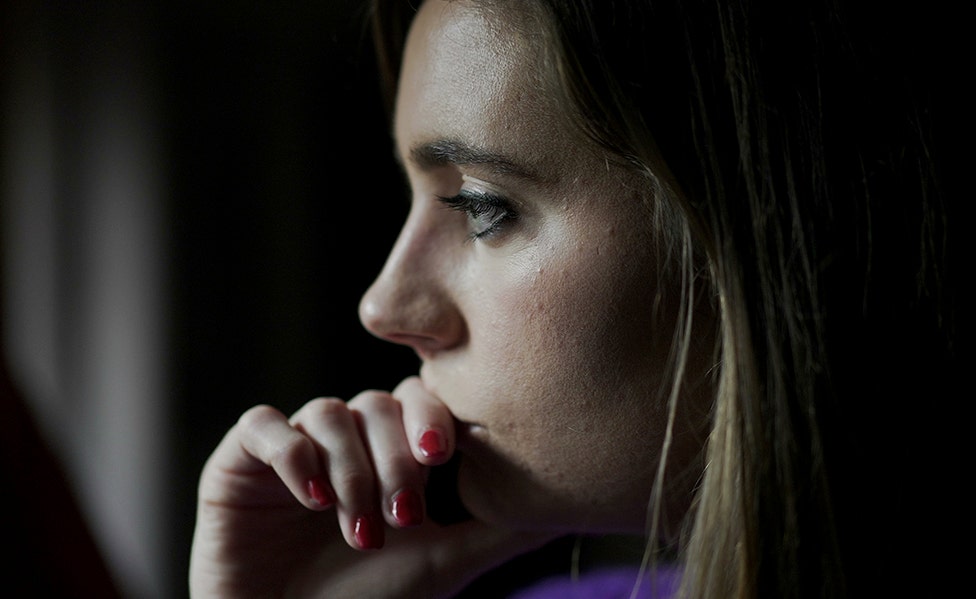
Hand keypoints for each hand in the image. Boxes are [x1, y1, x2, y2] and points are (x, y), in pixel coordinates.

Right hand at [189, 377, 553, 597]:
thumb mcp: (446, 561)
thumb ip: (500, 527)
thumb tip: (571, 498)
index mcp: (390, 450)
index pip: (420, 399)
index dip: (433, 416)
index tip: (444, 455)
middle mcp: (345, 439)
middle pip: (378, 403)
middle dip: (395, 455)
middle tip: (404, 514)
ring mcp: (294, 446)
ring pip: (328, 412)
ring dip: (351, 470)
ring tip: (359, 530)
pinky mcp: (238, 461)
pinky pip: (262, 425)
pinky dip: (292, 453)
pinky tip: (312, 499)